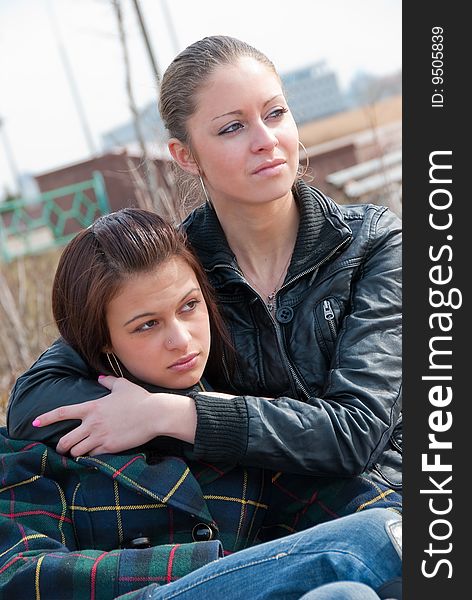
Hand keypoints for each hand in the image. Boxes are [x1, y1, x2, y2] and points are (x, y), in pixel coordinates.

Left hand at [32, 376, 195, 456]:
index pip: (62, 413)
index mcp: (92, 407)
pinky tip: (93, 455)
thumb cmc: (139, 398)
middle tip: (63, 448)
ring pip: (77, 451)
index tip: (34, 423)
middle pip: (65, 440)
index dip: (45, 418)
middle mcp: (92, 423)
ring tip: (77, 453)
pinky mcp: (110, 447)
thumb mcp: (123, 385)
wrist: (154, 414)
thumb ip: (108, 381)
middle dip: (61, 446)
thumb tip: (100, 379)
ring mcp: (100, 436)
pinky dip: (90, 456)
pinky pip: (92, 456)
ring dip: (75, 452)